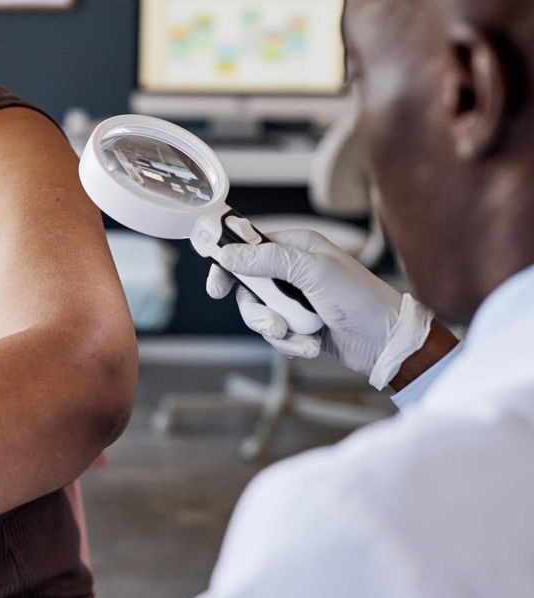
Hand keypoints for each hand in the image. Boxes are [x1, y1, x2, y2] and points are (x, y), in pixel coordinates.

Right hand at [206, 228, 432, 387]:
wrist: (385, 342)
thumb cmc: (359, 298)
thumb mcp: (313, 272)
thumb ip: (268, 260)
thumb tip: (229, 254)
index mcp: (297, 247)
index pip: (248, 248)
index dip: (229, 265)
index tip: (217, 287)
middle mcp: (292, 271)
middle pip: (248, 287)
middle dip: (260, 310)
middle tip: (272, 323)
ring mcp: (294, 299)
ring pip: (259, 314)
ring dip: (277, 330)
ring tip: (299, 336)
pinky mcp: (298, 324)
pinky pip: (274, 334)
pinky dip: (290, 344)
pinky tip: (310, 345)